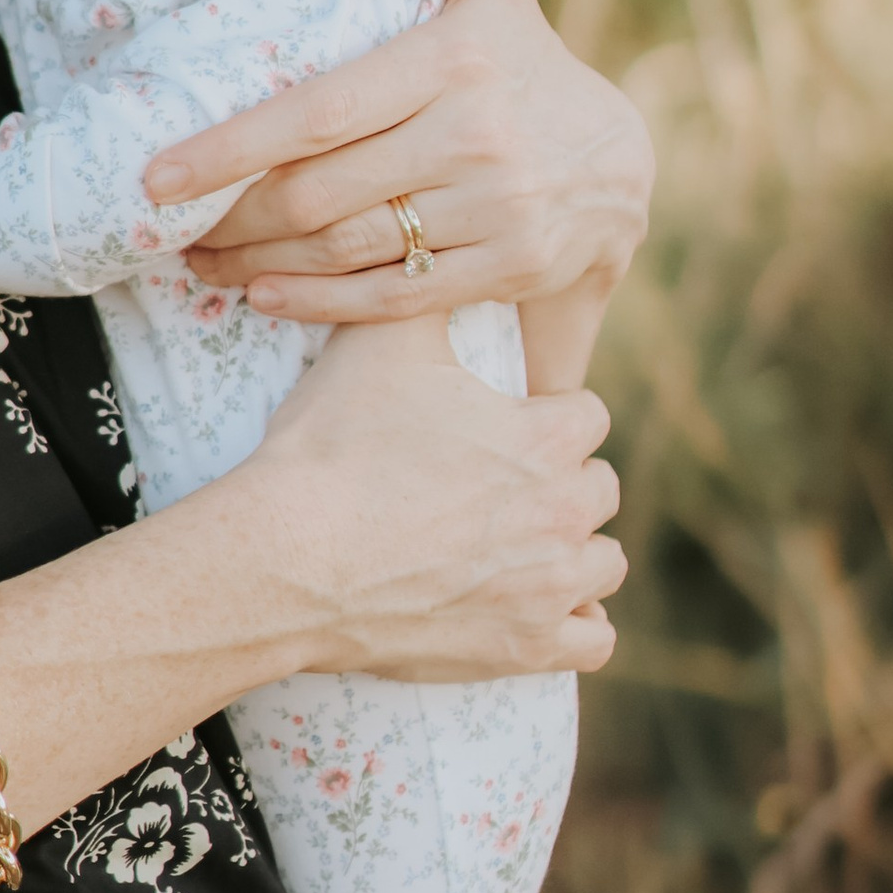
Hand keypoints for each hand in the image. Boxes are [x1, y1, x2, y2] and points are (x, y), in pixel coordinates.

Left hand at [146, 0, 653, 323]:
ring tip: (202, 257)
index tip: (155, 174)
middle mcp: (479, 136)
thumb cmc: (514, 49)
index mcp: (456, 58)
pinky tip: (263, 294)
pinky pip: (392, 295)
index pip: (320, 110)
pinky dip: (317, 302)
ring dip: (256, 261)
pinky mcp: (512, 267)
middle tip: (166, 225)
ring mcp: (499, 209)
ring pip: (345, 248)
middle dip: (229, 216)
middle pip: (319, 192)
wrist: (617, 155)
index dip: (231, 147)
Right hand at [238, 316, 625, 680]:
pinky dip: (575, 625)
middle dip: (561, 483)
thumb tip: (430, 245)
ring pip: (604, 564)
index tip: (506, 426)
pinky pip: (594, 640)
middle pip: (600, 489)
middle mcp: (564, 510)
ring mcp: (551, 586)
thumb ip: (421, 291)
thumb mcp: (379, 345)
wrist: (288, 557)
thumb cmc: (331, 446)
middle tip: (500, 487)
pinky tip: (537, 608)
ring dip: (572, 552)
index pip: (588, 414)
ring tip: (520, 547)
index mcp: (544, 436)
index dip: (547, 415)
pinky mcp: (527, 647)